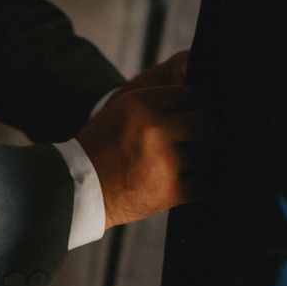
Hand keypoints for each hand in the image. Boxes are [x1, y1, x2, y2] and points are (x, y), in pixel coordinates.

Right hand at [77, 54, 204, 227]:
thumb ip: (158, 102)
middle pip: (205, 123)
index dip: (197, 104)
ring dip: (198, 160)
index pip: (191, 95)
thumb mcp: (123, 109)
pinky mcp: (170, 191)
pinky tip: (180, 180)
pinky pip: (202, 184)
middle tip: (192, 138)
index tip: (195, 113)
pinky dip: (196, 184)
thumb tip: (202, 102)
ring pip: (206, 155)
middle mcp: (154, 129)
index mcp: (141, 104)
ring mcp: (165, 161)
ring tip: (178, 163)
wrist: (80, 186)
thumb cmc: (102, 146)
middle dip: (202, 131)